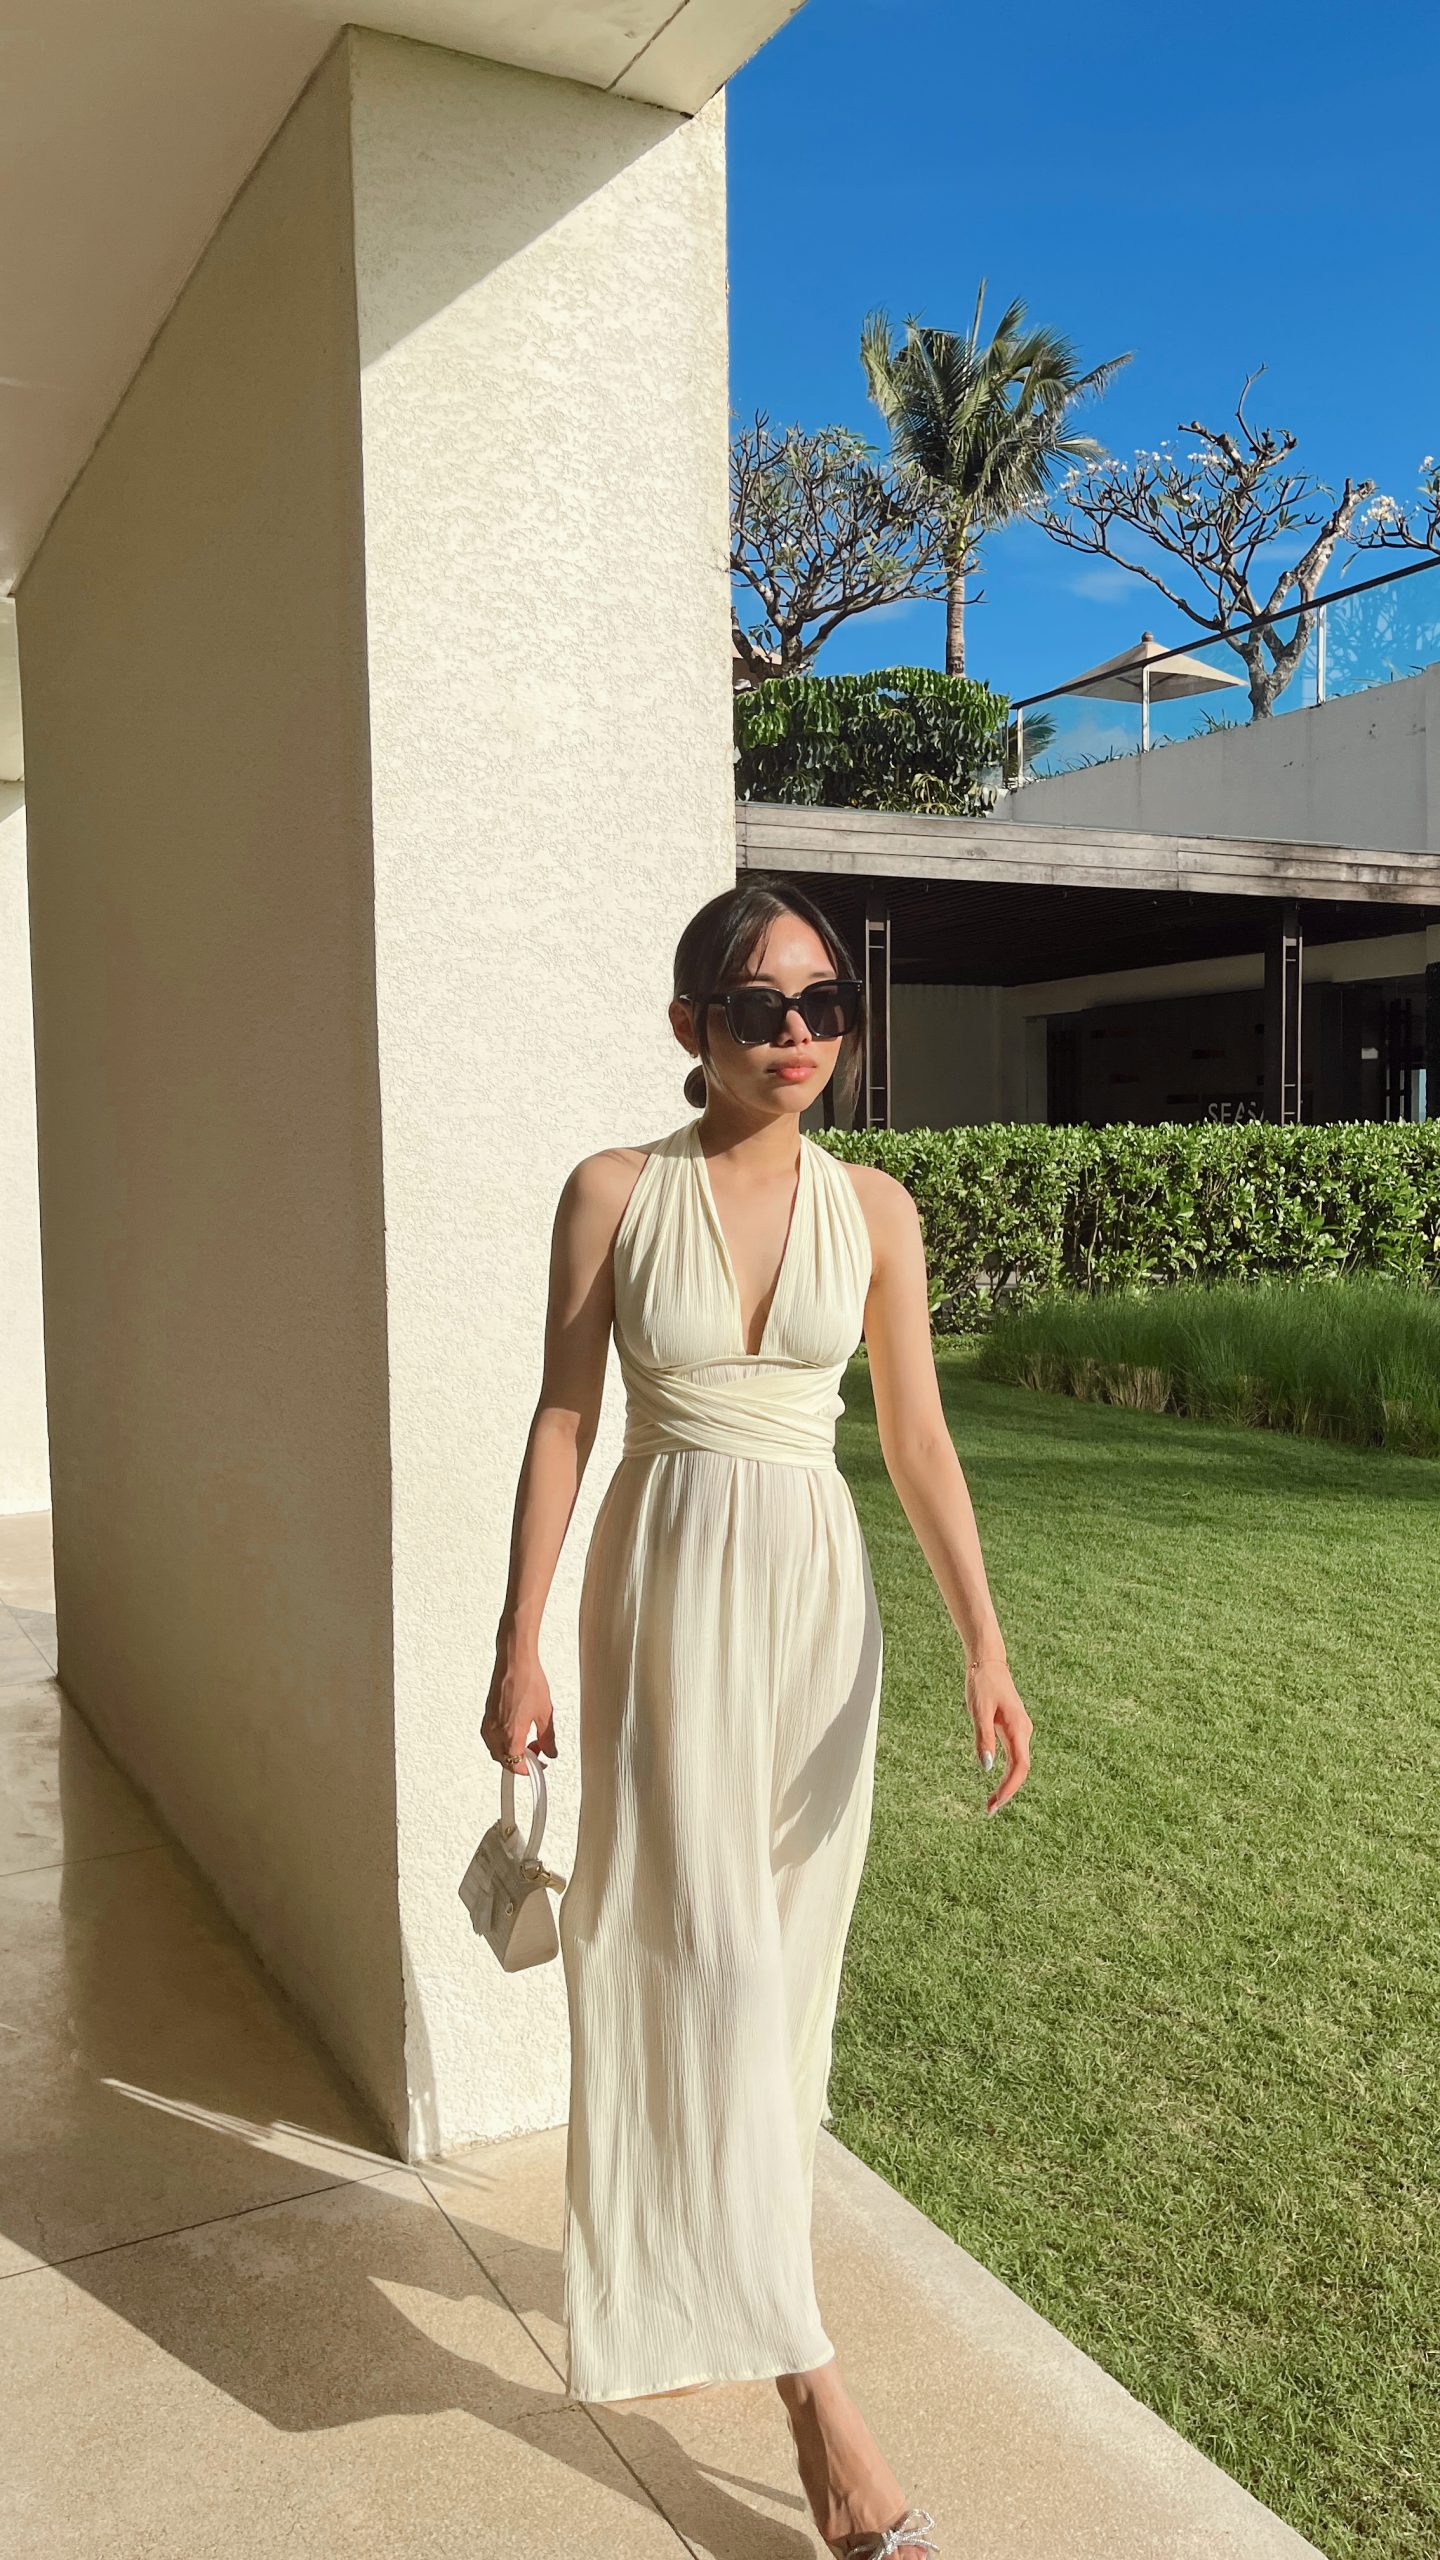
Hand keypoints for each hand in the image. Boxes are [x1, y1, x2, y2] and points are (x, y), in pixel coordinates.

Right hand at [481, 1640, 558, 1770]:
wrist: (515, 1662)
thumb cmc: (528, 1681)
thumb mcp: (545, 1713)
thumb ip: (548, 1738)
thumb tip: (551, 1751)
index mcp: (510, 1735)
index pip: (516, 1766)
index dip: (529, 1770)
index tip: (538, 1766)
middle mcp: (496, 1732)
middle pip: (504, 1761)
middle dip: (520, 1761)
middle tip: (536, 1752)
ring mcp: (489, 1724)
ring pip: (496, 1750)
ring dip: (510, 1751)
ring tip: (528, 1740)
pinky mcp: (487, 1716)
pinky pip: (492, 1738)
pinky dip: (503, 1741)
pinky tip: (516, 1731)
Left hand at [967, 1655, 1030, 1814]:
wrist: (988, 1662)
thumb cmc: (982, 1683)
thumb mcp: (978, 1710)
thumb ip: (983, 1738)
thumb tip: (986, 1768)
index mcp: (1018, 1727)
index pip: (1020, 1766)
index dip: (1010, 1787)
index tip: (996, 1803)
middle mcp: (1023, 1731)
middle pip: (1021, 1769)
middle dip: (1007, 1791)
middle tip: (989, 1810)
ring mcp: (1020, 1731)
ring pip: (1019, 1765)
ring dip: (1007, 1785)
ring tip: (992, 1803)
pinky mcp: (1013, 1729)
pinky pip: (1015, 1757)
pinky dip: (1007, 1773)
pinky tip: (997, 1784)